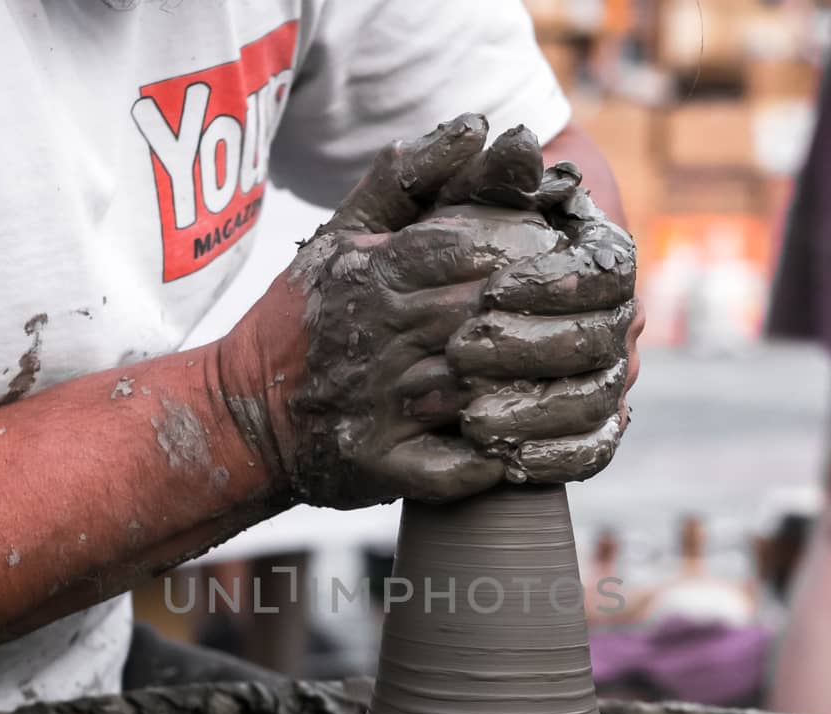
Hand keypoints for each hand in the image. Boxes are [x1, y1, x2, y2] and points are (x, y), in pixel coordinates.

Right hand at [220, 115, 636, 507]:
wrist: (241, 415)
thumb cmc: (302, 319)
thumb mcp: (342, 235)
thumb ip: (408, 179)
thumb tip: (479, 126)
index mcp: (375, 277)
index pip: (469, 250)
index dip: (526, 253)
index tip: (564, 259)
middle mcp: (377, 338)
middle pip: (482, 318)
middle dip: (538, 319)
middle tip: (590, 320)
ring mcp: (378, 407)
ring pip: (477, 393)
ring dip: (530, 392)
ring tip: (573, 385)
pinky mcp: (378, 466)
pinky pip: (448, 470)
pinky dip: (490, 466)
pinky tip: (524, 454)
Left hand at [443, 160, 638, 484]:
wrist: (458, 291)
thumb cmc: (465, 233)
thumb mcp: (465, 199)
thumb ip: (489, 170)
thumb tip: (514, 141)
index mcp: (605, 260)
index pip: (603, 274)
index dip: (552, 284)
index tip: (492, 288)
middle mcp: (618, 319)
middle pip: (599, 342)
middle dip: (530, 349)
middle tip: (462, 352)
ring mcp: (608, 376)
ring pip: (596, 401)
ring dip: (537, 411)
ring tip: (472, 416)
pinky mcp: (590, 427)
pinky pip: (593, 451)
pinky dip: (556, 458)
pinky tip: (508, 461)